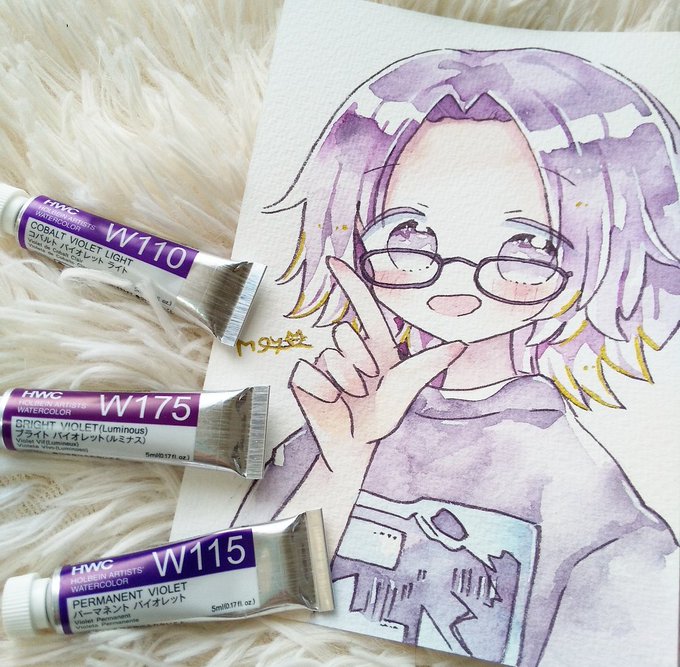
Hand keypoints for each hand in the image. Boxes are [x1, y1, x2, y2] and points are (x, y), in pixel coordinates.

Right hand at [289, 257, 465, 469]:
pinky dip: (323, 391)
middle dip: (359, 366)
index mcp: (374, 343)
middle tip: (366, 389)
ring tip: (351, 398)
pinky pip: (310, 372)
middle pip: (346, 334)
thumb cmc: (382, 415)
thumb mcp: (407, 389)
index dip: (350, 283)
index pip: (363, 306)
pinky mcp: (304, 377)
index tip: (334, 260)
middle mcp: (348, 348)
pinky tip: (329, 402)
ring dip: (344, 382)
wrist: (355, 443)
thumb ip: (429, 364)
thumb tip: (461, 344)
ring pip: (331, 356)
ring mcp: (325, 361)